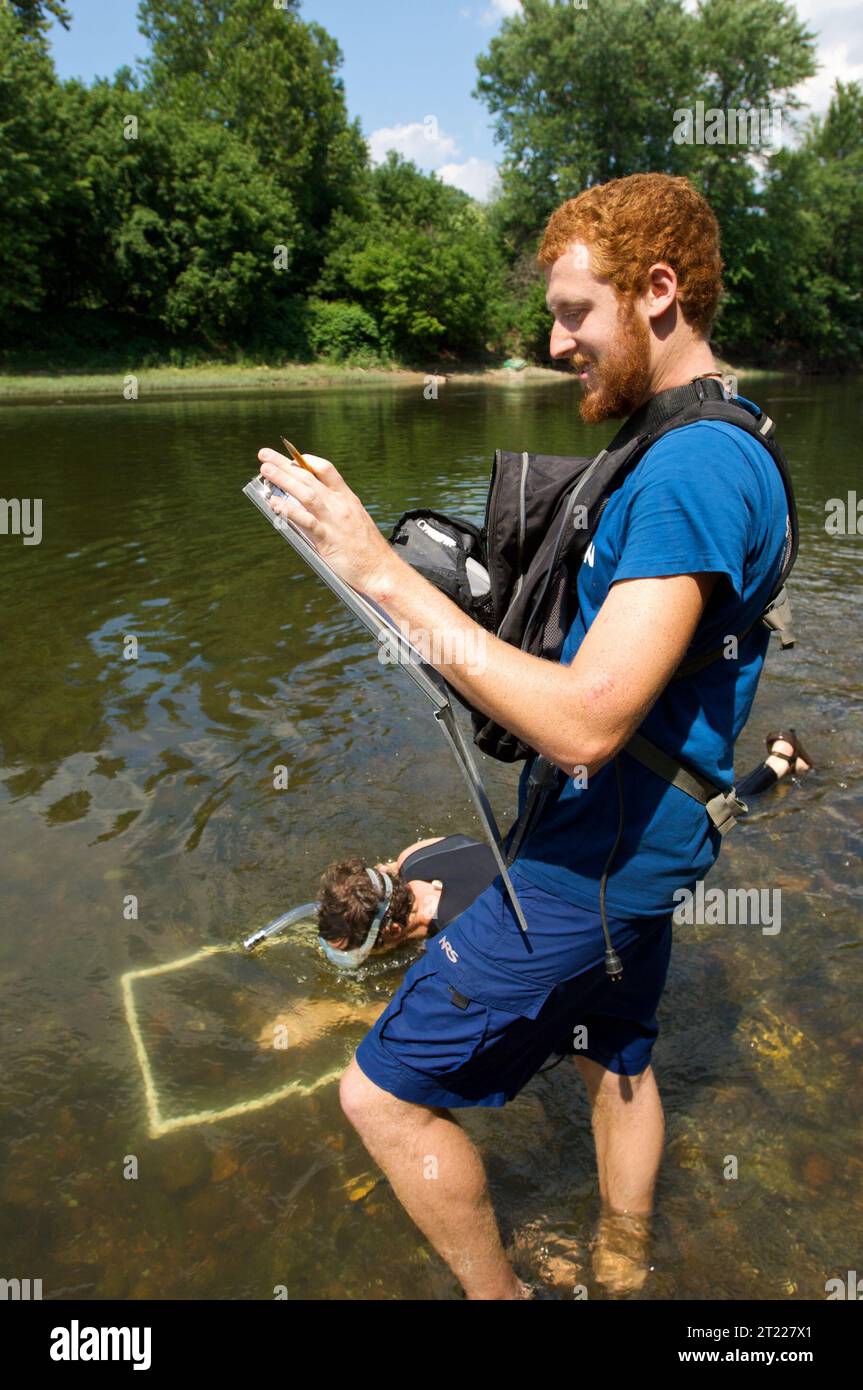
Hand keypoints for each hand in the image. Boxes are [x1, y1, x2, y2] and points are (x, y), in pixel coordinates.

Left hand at [257, 446, 398, 595]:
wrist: (381, 570)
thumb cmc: (368, 550)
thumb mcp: (355, 521)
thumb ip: (334, 511)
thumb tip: (308, 508)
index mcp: (348, 498)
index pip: (326, 469)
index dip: (306, 460)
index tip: (291, 457)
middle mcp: (340, 504)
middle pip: (309, 477)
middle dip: (285, 464)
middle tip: (265, 455)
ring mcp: (334, 520)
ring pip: (306, 493)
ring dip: (284, 479)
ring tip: (265, 470)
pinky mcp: (328, 539)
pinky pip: (305, 521)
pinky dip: (289, 511)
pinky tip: (274, 504)